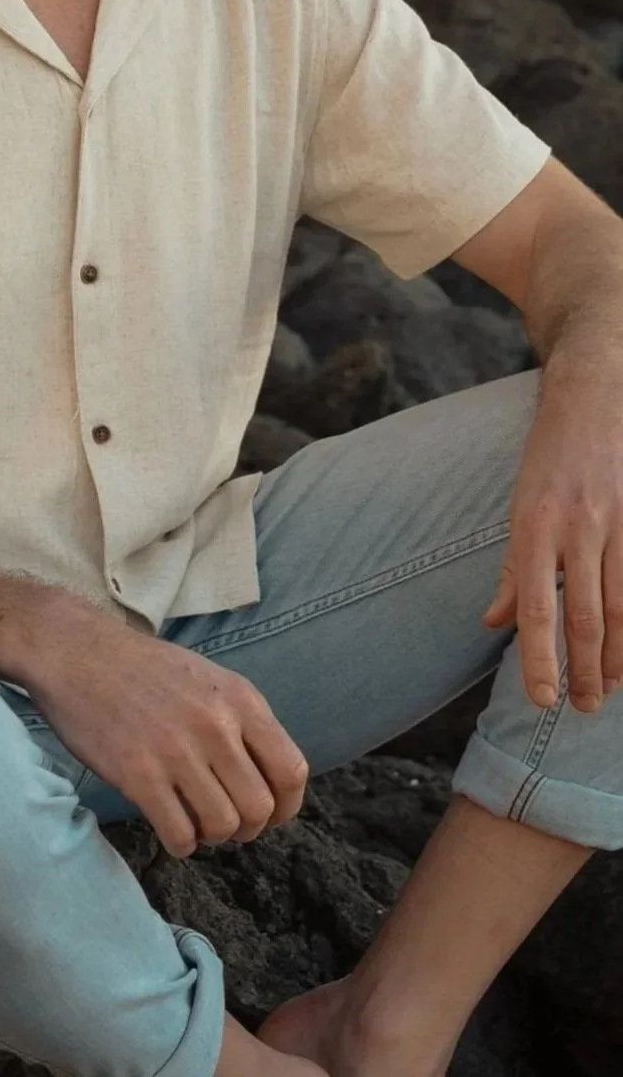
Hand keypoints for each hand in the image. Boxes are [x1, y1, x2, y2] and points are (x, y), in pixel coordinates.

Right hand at [28, 617, 308, 857]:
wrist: (76, 653)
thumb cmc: (142, 669)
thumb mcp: (207, 678)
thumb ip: (240, 721)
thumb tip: (267, 778)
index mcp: (239, 699)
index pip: (291, 772)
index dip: (285, 806)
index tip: (268, 814)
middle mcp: (215, 725)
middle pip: (260, 808)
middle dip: (246, 828)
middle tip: (222, 821)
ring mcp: (176, 751)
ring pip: (222, 826)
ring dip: (211, 836)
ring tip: (193, 819)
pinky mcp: (138, 774)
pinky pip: (180, 835)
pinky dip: (180, 843)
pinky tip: (169, 825)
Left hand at [483, 388, 622, 711]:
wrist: (593, 395)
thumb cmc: (549, 456)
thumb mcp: (517, 504)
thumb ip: (510, 568)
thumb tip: (493, 623)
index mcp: (533, 526)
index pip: (535, 608)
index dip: (539, 659)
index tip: (541, 700)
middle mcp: (575, 527)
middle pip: (584, 617)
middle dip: (584, 671)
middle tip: (582, 708)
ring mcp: (615, 521)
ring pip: (621, 606)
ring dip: (617, 656)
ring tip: (610, 688)